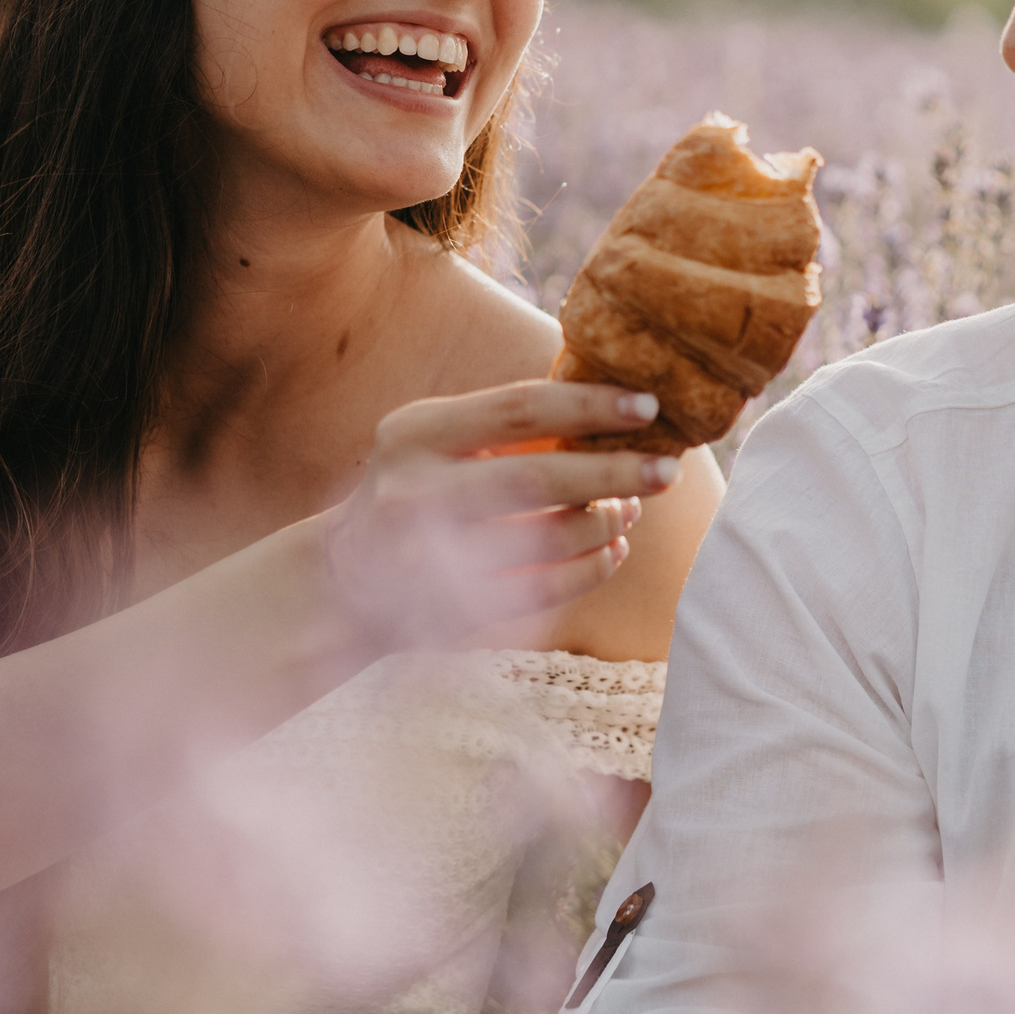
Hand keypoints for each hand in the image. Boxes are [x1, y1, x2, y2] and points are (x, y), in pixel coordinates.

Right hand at [321, 381, 679, 650]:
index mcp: (416, 431)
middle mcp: (413, 491)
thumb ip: (506, 422)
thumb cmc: (417, 488)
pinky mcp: (447, 611)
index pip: (521, 407)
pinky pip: (542, 593)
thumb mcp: (437, 441)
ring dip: (604, 526)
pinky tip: (612, 552)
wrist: (344, 580)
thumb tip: (615, 402)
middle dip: (615, 474)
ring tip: (630, 511)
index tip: (650, 406)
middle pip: (539, 478)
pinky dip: (589, 571)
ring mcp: (427, 558)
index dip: (592, 405)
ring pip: (546, 541)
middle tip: (670, 470)